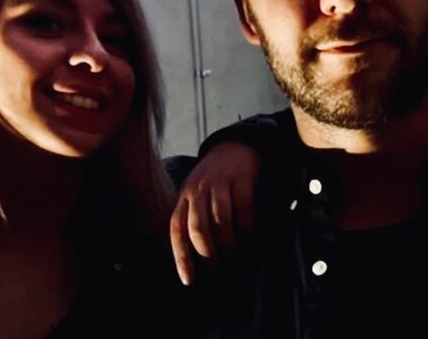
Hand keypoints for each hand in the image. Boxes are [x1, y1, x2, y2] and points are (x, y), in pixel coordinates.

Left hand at [170, 142, 260, 284]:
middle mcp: (198, 189)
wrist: (236, 147)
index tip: (189, 280)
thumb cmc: (215, 182)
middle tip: (218, 268)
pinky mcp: (241, 177)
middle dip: (208, 253)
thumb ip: (193, 220)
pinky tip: (250, 234)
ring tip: (235, 253)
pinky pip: (243, 208)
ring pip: (220, 221)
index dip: (181, 257)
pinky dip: (247, 226)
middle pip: (198, 228)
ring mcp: (220, 182)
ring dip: (229, 243)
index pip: (177, 229)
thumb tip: (196, 260)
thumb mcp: (197, 196)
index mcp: (185, 197)